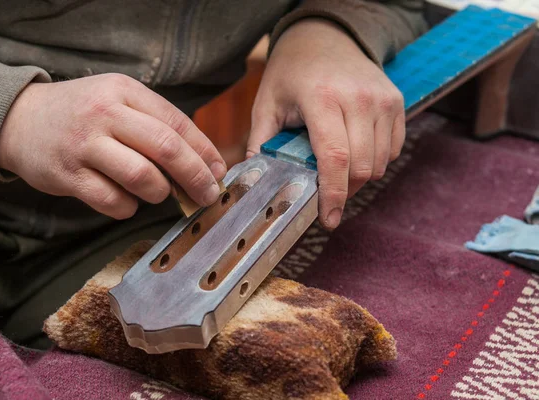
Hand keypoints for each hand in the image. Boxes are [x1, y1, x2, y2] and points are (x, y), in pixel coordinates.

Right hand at [0, 74, 226, 218]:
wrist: (19, 120)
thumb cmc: (82, 114)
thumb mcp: (118, 101)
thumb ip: (156, 125)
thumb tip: (203, 163)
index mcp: (125, 92)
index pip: (177, 122)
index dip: (205, 151)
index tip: (219, 171)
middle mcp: (105, 113)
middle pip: (167, 148)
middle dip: (195, 176)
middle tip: (207, 194)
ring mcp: (84, 145)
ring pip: (142, 177)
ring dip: (160, 193)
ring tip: (158, 193)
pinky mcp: (67, 175)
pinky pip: (113, 201)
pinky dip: (129, 208)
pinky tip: (127, 201)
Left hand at [248, 19, 404, 229]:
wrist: (325, 37)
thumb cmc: (292, 71)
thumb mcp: (267, 102)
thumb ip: (260, 143)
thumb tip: (254, 180)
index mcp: (323, 98)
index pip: (335, 158)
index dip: (332, 195)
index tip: (328, 219)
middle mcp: (359, 98)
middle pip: (361, 167)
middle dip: (343, 190)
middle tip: (325, 191)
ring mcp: (383, 100)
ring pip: (380, 163)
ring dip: (359, 177)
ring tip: (336, 167)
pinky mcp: (396, 102)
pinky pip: (393, 150)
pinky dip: (375, 161)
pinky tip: (354, 151)